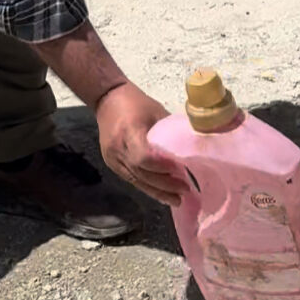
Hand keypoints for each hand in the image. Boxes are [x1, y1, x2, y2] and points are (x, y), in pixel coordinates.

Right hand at [94, 83, 186, 205]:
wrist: (107, 99)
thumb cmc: (136, 103)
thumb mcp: (157, 112)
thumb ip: (170, 132)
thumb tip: (192, 148)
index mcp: (129, 132)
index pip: (144, 157)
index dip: (163, 167)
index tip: (181, 171)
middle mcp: (118, 149)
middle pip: (142, 174)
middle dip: (164, 185)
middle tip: (185, 190)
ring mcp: (112, 159)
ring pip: (136, 181)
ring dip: (157, 191)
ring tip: (177, 199)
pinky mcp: (111, 164)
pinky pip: (131, 179)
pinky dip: (147, 187)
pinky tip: (161, 194)